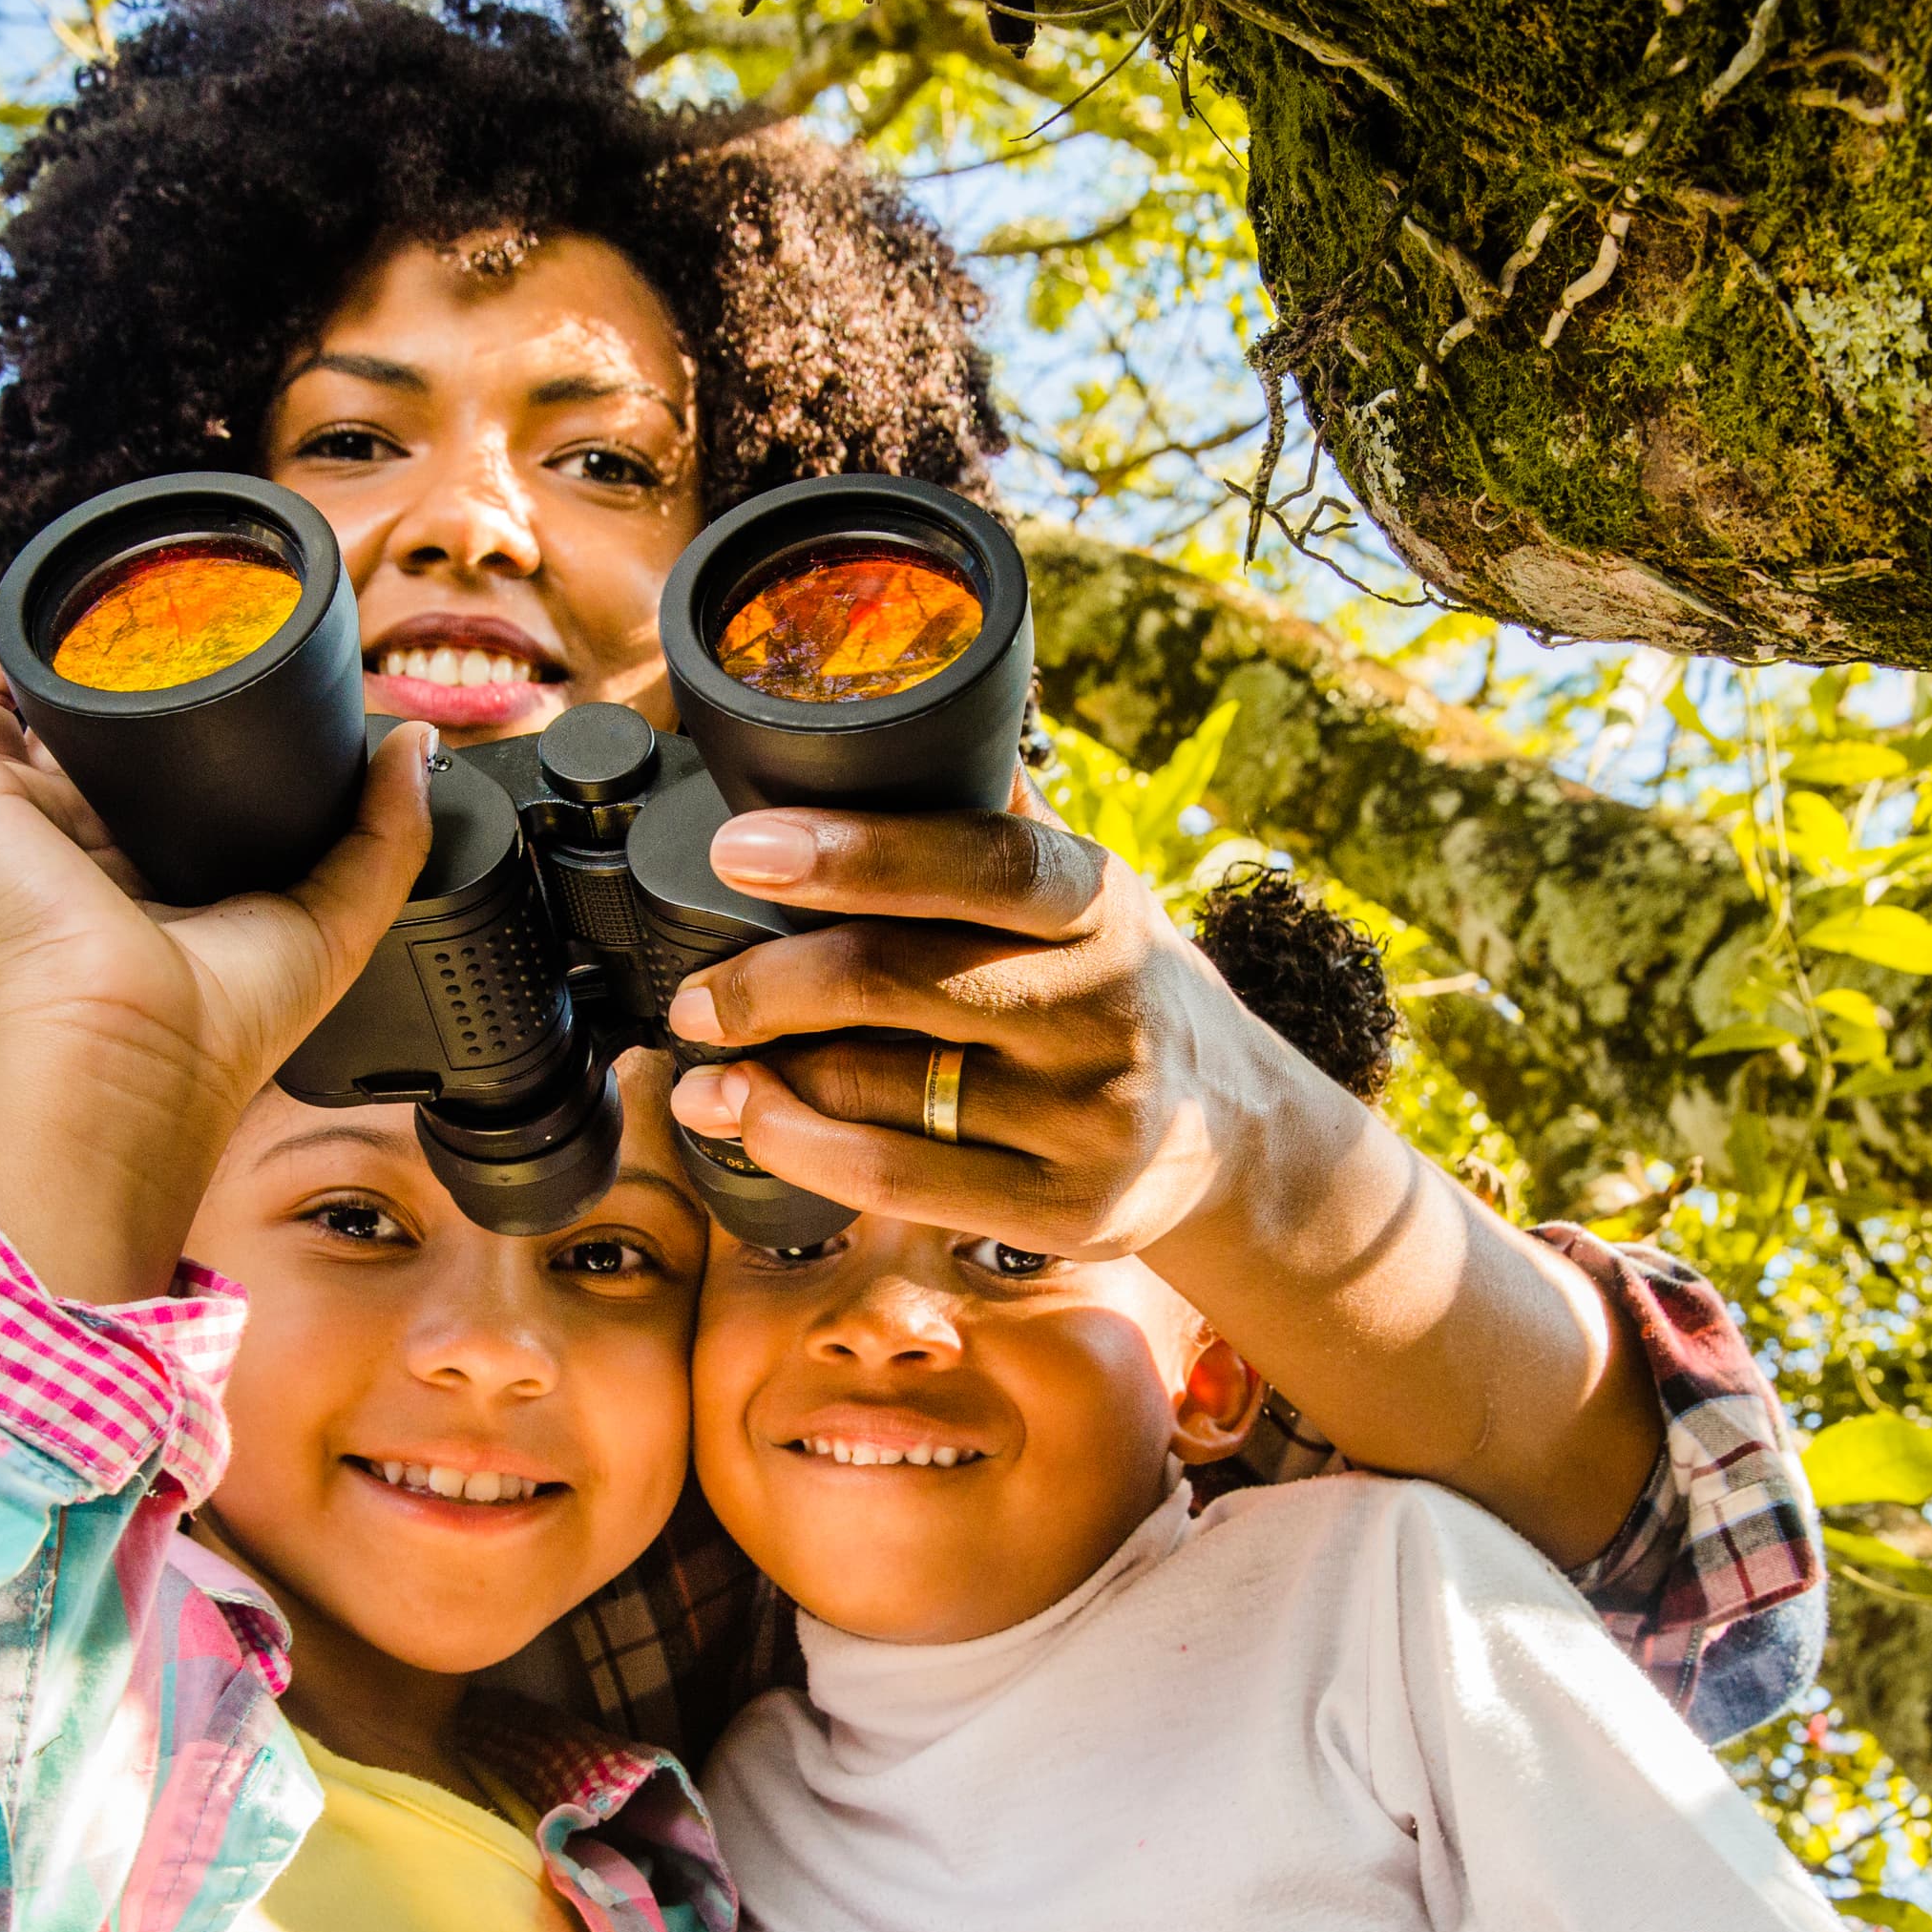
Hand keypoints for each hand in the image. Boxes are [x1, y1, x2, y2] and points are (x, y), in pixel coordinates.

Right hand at [0, 594, 430, 1297]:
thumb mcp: (335, 915)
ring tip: (54, 592)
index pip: (108, 760)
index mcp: (121, 862)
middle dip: (65, 651)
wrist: (139, 1058)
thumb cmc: (220, 1025)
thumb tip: (412, 740)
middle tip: (119, 608)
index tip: (176, 649)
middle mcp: (47, 831)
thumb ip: (385, 831)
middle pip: (35, 715)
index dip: (133, 698)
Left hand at [662, 777, 1657, 1561]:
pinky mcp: (1067, 1210)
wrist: (1235, 1135)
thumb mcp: (1090, 899)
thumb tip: (869, 721)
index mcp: (1102, 905)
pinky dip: (803, 1147)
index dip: (856, 851)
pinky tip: (746, 1123)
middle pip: (903, 982)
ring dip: (765, 1078)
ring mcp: (1091, 1117)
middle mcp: (1107, 1007)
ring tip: (697, 1063)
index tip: (744, 848)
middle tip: (695, 994)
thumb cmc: (1116, 991)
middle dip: (770, 986)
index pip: (981, 862)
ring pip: (885, 1088)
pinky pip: (901, 1178)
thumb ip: (996, 829)